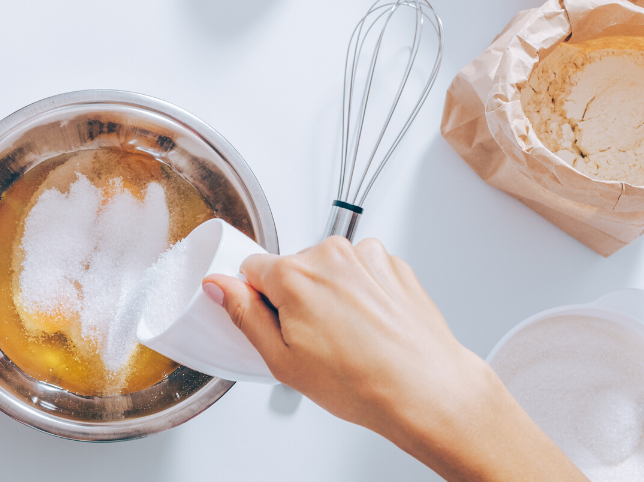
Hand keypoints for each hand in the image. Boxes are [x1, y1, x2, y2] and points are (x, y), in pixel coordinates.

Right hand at [204, 237, 585, 481]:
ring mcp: (366, 257)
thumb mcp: (281, 360)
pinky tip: (369, 327)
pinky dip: (362, 293)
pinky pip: (362, 271)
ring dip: (331, 294)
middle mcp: (330, 255)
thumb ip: (244, 314)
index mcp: (294, 275)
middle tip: (314, 340)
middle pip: (293, 267)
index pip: (252, 268)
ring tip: (348, 337)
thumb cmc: (361, 382)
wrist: (425, 388)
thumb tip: (219, 287)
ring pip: (329, 269)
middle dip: (296, 298)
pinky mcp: (392, 265)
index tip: (273, 322)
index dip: (258, 299)